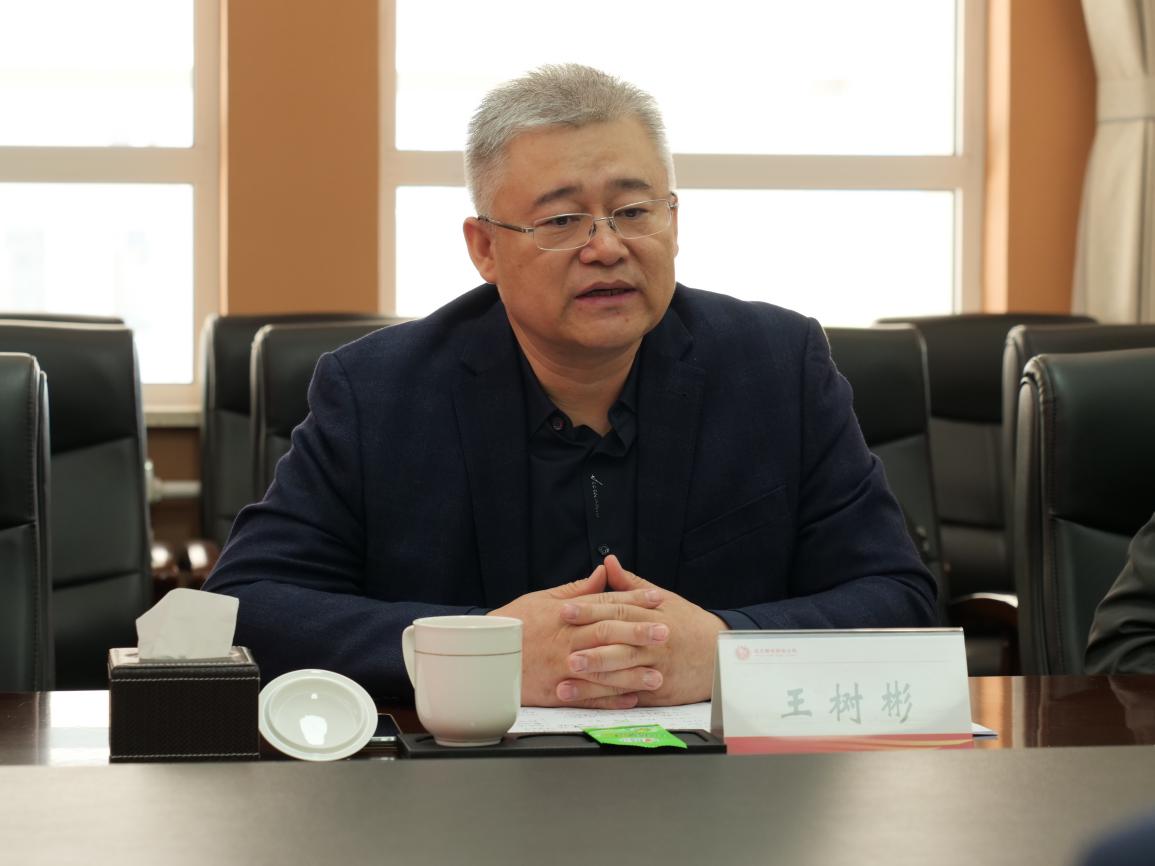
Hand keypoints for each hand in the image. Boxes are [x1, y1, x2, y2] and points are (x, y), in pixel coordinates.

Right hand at [487, 565, 667, 708]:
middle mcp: (566, 640)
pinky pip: (587, 696)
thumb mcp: (543, 598)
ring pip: (602, 670)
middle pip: (608, 634)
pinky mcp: (555, 691)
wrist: (483, 655)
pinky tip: (631, 699)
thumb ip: (577, 590)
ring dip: (631, 673)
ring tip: (657, 675)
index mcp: (565, 615)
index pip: (605, 603)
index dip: (633, 600)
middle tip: (665, 633)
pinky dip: (610, 699)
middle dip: (639, 633)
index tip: (656, 599)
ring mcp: (562, 667)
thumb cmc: (513, 624)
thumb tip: (602, 574)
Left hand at [557, 555, 726, 705]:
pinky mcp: (660, 691)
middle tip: (566, 653)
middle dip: (591, 650)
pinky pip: (632, 695)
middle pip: (620, 643)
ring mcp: (657, 667)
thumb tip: (608, 562)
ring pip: (623, 673)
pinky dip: (610, 700)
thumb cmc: (687, 623)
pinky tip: (590, 703)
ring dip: (594, 680)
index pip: (617, 610)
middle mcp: (653, 641)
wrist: (720, 653)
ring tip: (567, 684)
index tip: (565, 611)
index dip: (590, 610)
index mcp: (651, 615)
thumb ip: (630, 584)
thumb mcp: (664, 599)